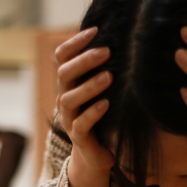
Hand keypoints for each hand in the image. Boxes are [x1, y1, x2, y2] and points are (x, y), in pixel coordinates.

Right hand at [55, 27, 114, 186]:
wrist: (96, 155)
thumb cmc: (102, 118)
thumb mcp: (101, 92)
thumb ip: (103, 72)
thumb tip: (124, 44)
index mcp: (69, 84)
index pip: (62, 57)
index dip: (75, 43)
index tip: (95, 31)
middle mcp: (65, 99)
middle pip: (64, 74)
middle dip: (84, 61)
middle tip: (107, 51)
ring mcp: (70, 119)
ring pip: (69, 99)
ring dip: (89, 86)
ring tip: (110, 76)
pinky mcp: (79, 137)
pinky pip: (81, 124)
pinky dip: (93, 113)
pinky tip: (107, 104)